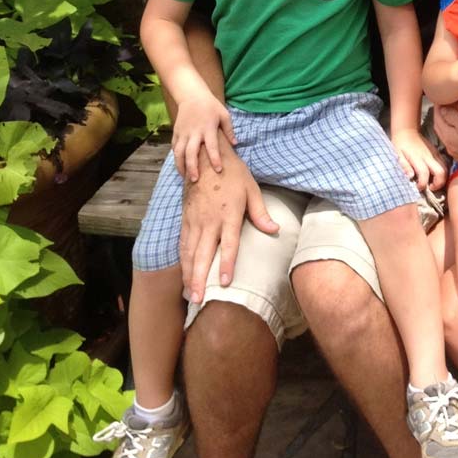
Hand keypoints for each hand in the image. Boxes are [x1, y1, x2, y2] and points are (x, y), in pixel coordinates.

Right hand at [172, 91, 235, 182]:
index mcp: (208, 128)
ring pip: (179, 152)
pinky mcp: (176, 132)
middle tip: (195, 180)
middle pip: (191, 152)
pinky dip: (176, 158)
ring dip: (181, 166)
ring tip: (185, 178)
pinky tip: (180, 167)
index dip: (215, 158)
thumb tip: (235, 144)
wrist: (191, 95)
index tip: (218, 170)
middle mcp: (194, 132)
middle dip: (192, 167)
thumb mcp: (224, 115)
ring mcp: (183, 133)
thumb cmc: (211, 106)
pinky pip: (174, 147)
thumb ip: (229, 130)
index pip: (212, 146)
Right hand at [178, 145, 277, 303]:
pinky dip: (182, 261)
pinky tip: (184, 275)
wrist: (205, 158)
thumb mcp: (251, 189)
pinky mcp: (186, 219)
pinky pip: (183, 243)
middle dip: (199, 279)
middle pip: (203, 254)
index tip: (224, 283)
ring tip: (190, 295)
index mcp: (228, 214)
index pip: (228, 244)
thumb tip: (275, 229)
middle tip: (198, 300)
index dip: (226, 264)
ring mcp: (195, 221)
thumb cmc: (232, 174)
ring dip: (189, 275)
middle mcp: (209, 221)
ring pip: (189, 252)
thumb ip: (261, 212)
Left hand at [391, 126, 446, 192]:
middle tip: (431, 188)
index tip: (418, 188)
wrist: (407, 130)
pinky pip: (445, 163)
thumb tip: (410, 176)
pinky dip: (443, 171)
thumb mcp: (397, 155)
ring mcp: (434, 154)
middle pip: (441, 172)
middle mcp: (428, 157)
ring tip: (434, 183)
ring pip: (445, 168)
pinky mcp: (437, 152)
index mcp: (417, 158)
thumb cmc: (400, 144)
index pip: (424, 174)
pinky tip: (436, 175)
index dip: (423, 184)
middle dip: (439, 184)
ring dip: (442, 178)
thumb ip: (404, 166)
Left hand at [433, 102, 457, 181]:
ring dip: (445, 124)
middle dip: (439, 115)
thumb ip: (452, 116)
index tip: (440, 98)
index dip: (438, 106)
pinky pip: (452, 141)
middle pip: (439, 127)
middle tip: (442, 105)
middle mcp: (448, 146)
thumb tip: (442, 109)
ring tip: (449, 116)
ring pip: (445, 135)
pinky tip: (457, 131)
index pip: (437, 117)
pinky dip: (451, 132)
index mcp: (447, 136)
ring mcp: (455, 153)